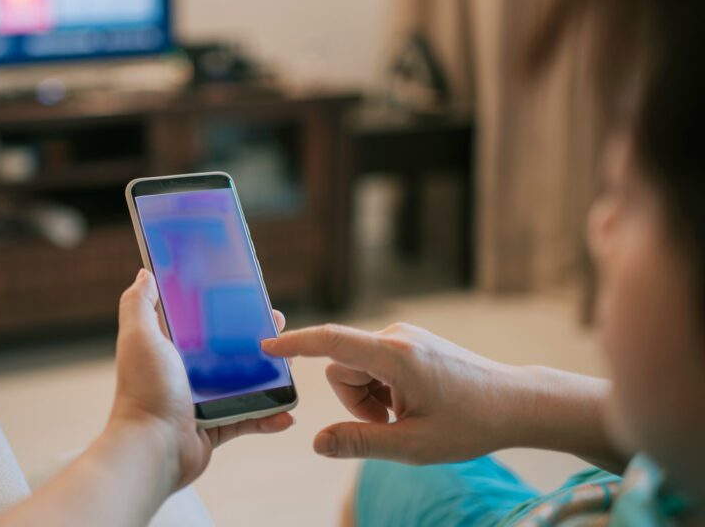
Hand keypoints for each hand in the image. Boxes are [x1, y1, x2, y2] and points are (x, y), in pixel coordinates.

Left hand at [110, 269, 293, 487]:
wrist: (152, 447)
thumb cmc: (145, 389)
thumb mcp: (139, 336)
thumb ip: (139, 303)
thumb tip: (145, 274)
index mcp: (167, 348)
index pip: (198, 321)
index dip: (220, 307)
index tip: (246, 294)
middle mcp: (183, 373)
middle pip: (226, 349)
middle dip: (253, 338)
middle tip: (278, 326)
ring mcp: (200, 401)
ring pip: (241, 383)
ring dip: (267, 375)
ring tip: (290, 365)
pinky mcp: (213, 427)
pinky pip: (247, 419)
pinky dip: (267, 417)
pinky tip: (287, 412)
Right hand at [262, 322, 519, 463]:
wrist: (515, 403)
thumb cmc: (471, 424)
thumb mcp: (414, 445)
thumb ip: (360, 442)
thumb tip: (316, 443)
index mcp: (396, 356)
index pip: (332, 342)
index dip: (295, 344)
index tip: (266, 346)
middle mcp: (396, 337)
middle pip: (341, 367)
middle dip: (353, 401)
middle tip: (390, 425)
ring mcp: (404, 336)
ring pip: (356, 368)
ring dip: (368, 398)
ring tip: (405, 416)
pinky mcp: (409, 342)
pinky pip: (373, 364)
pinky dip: (381, 390)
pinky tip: (411, 404)